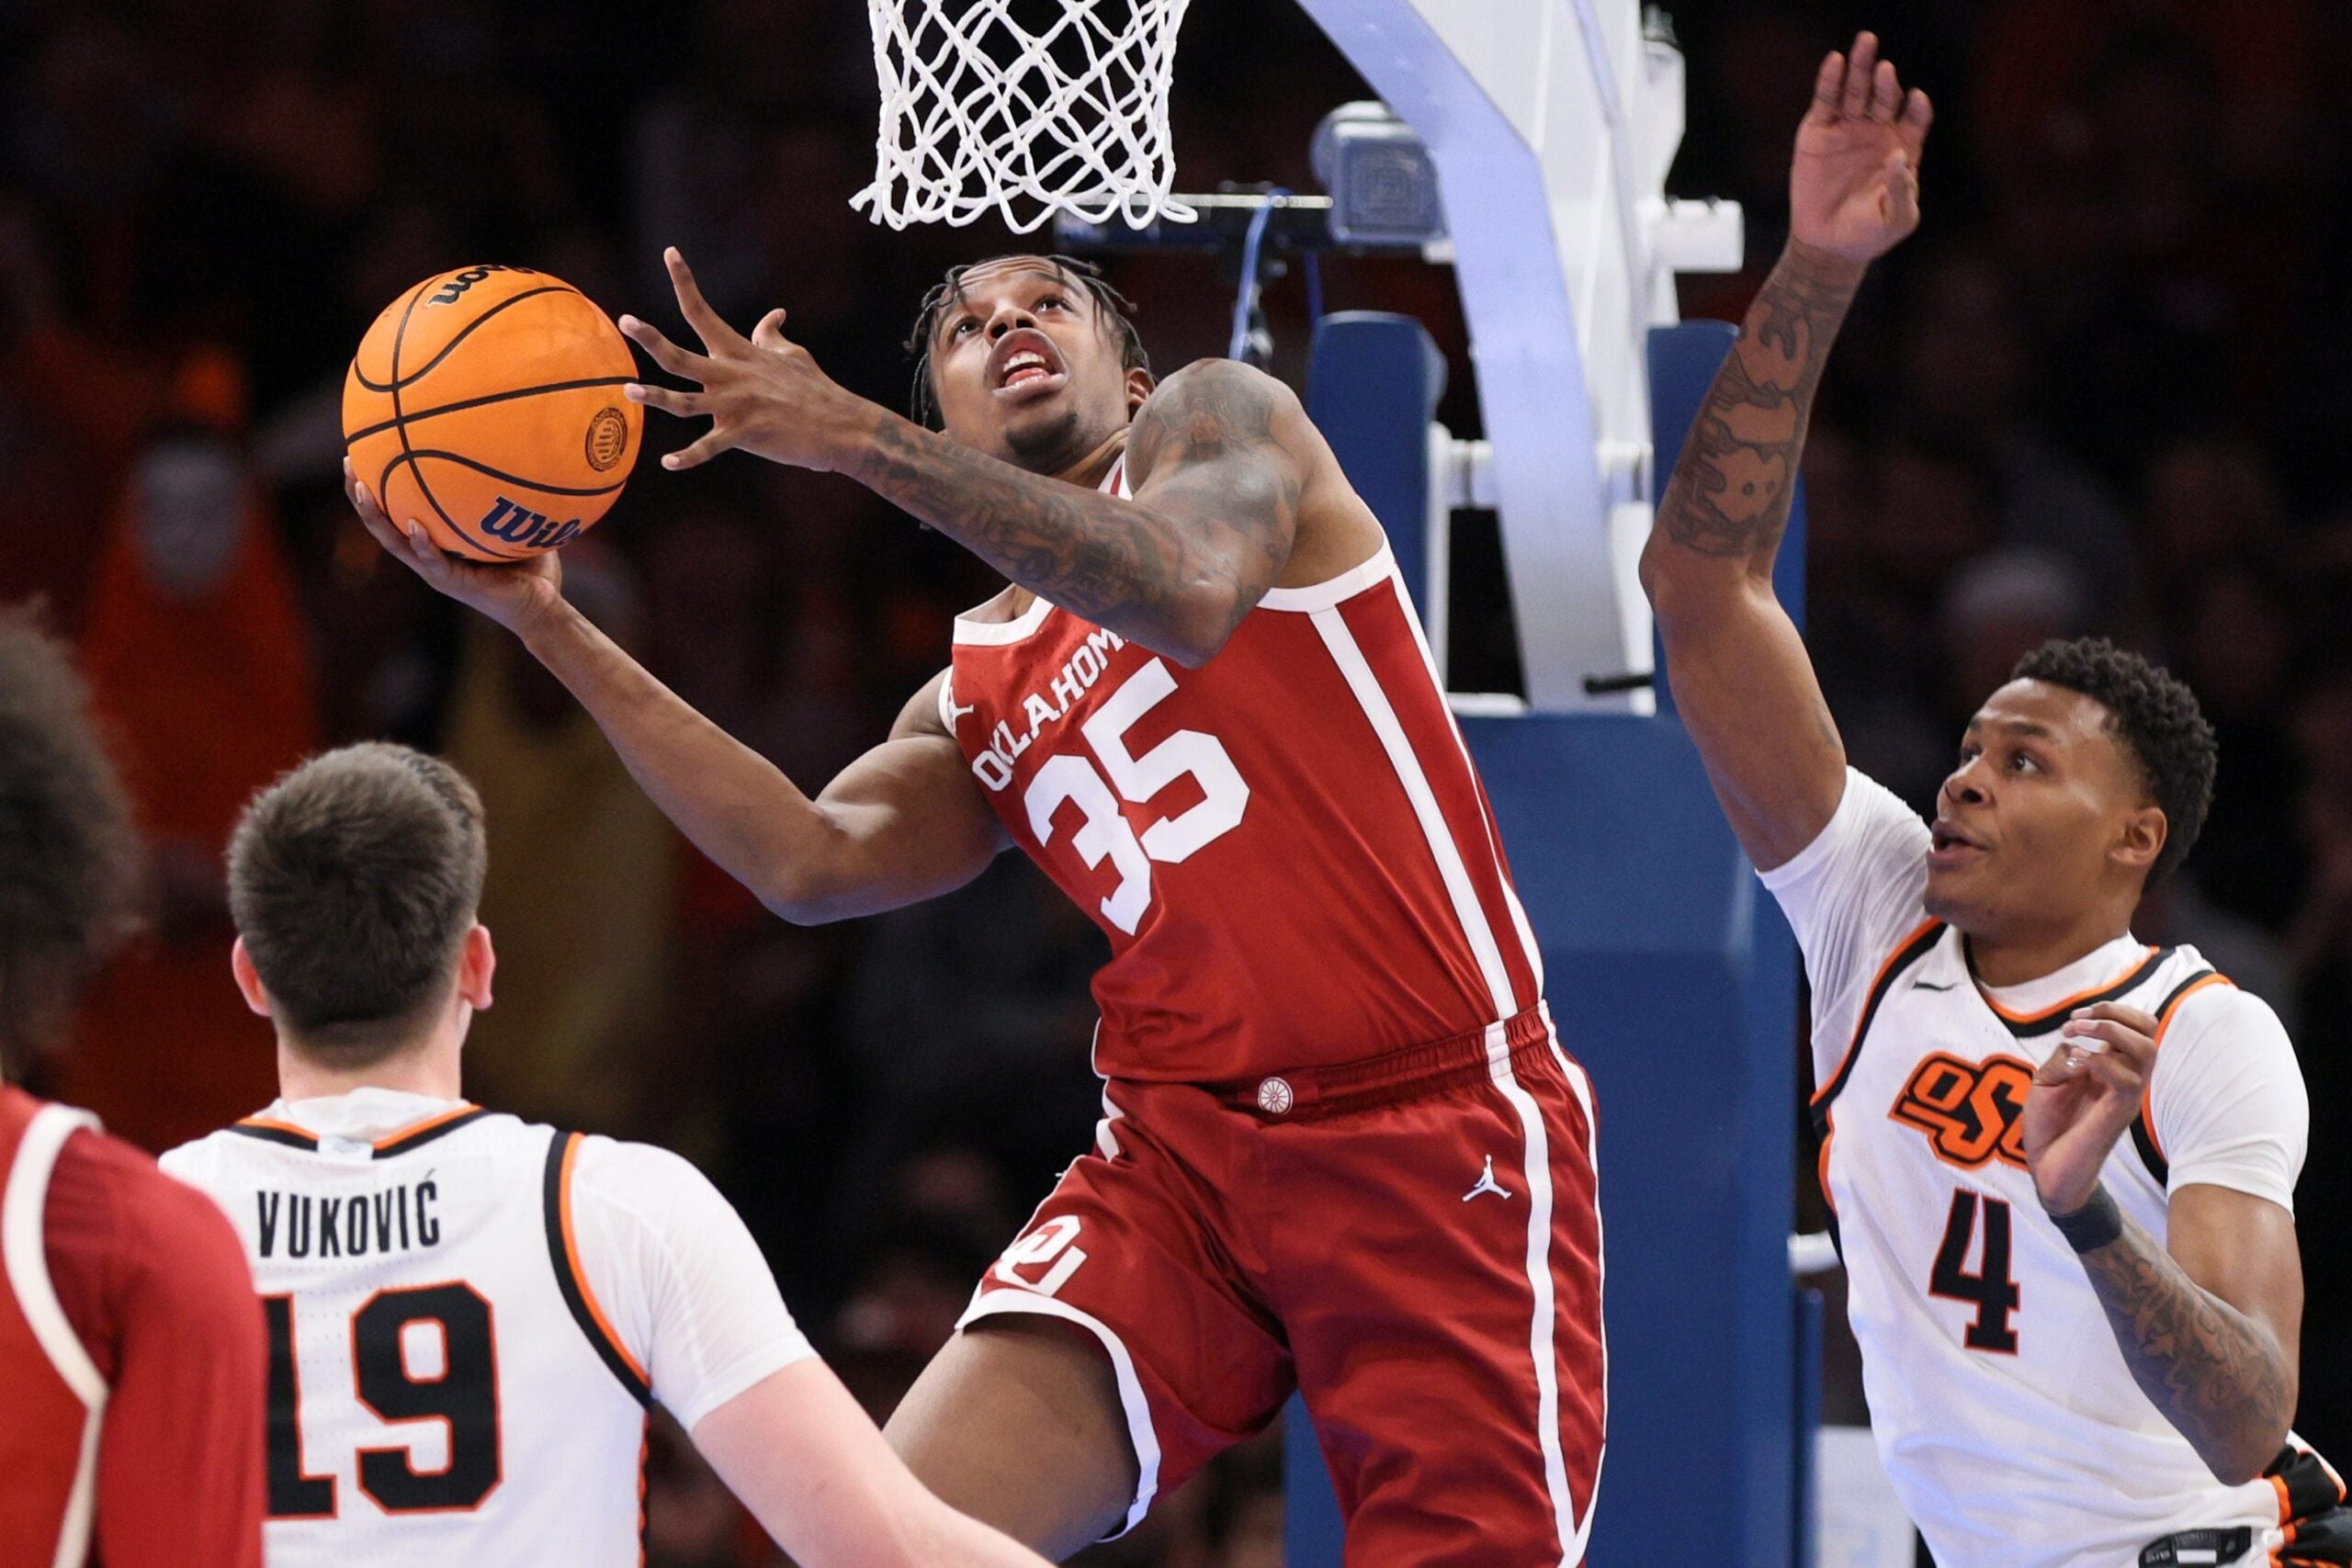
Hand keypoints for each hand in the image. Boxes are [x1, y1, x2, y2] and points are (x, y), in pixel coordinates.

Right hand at [343, 459, 564, 637]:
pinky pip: (433, 562)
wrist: (543, 608)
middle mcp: (429, 557)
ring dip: (376, 518)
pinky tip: (412, 525)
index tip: (362, 453)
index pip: (398, 512)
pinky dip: (421, 544)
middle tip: (349, 463)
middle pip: (383, 524)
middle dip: (362, 495)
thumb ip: (505, 495)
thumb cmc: (531, 566)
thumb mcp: (516, 522)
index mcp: (436, 543)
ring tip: (362, 490)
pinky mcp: (455, 584)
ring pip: (396, 544)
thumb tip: (513, 451)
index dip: (378, 487)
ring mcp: (438, 573)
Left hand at [619, 247, 875, 474]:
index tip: (670, 252)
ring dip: (655, 397)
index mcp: (740, 354)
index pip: (703, 312)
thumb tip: (774, 314)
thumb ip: (772, 337)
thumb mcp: (794, 355)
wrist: (843, 427)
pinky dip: (688, 458)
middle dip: (651, 338)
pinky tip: (668, 463)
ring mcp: (737, 406)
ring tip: (628, 390)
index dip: (684, 281)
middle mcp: (732, 376)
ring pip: (685, 402)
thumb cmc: (818, 390)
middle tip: (625, 321)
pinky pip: (709, 448)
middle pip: (681, 355)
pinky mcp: (746, 434)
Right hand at [1791, 32, 1931, 265]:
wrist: (1828, 247)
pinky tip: (1835, 62)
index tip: (1915, 101)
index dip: (1917, 108)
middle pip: (1885, 97)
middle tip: (1886, 68)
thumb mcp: (1898, 219)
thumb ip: (1902, 190)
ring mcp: (1847, 130)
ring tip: (1866, 44)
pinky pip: (1825, 102)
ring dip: (1861, 68)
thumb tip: (1897, 154)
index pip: (1915, 118)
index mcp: (1903, 147)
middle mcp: (1877, 132)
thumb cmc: (1870, 234)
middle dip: (1886, 80)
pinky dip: (1829, 81)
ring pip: (1856, 91)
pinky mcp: (1817, 133)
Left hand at [2021, 1002, 2160, 1213]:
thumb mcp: (2049, 1079)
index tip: (2074, 1017)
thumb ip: (2065, 1056)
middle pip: (2150, 1030)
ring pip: (2147, 1050)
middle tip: (2077, 1021)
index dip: (2111, 1010)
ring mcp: (2126, 1096)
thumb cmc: (2048, 1124)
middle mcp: (2125, 1078)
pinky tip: (2075, 1062)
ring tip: (2075, 1034)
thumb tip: (2078, 1042)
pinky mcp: (2118, 1114)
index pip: (2136, 1026)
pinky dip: (2100, 1060)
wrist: (2046, 1167)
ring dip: (2109, 1031)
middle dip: (2115, 1012)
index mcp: (2112, 1066)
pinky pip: (2127, 1079)